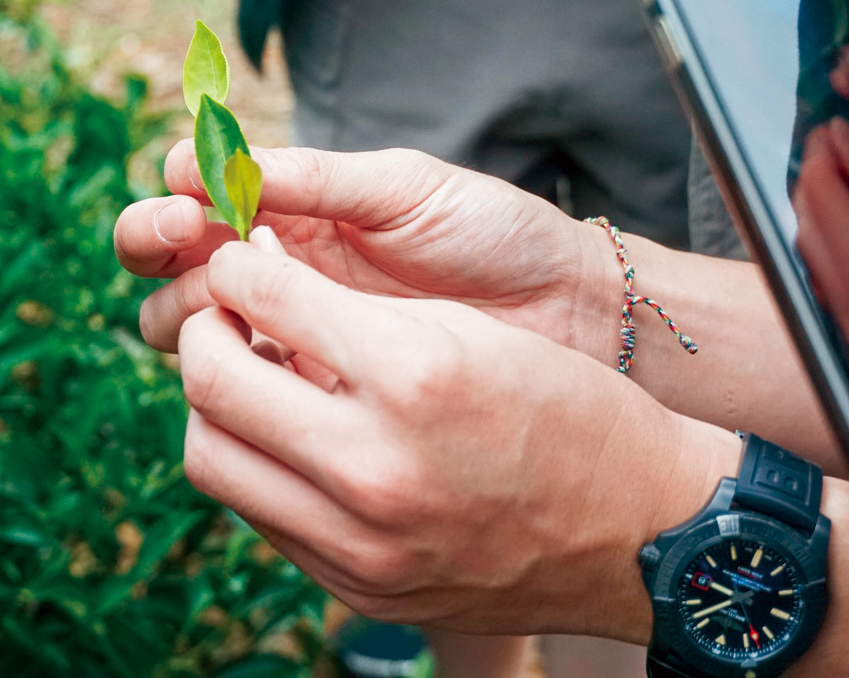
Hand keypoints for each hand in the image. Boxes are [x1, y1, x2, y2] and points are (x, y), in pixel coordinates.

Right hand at [114, 142, 611, 355]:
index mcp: (292, 209)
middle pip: (171, 264)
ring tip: (222, 300)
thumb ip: (309, 178)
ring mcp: (292, 333)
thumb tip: (199, 157)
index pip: (192, 201)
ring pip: (190, 327)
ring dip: (184, 307)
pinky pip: (248, 384)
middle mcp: (277, 270)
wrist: (567, 314)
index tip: (183, 200)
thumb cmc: (492, 235)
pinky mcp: (317, 391)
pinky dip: (234, 367)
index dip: (169, 200)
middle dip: (154, 244)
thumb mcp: (401, 189)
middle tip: (182, 236)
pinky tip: (265, 356)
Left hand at [175, 238, 739, 637]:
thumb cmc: (566, 406)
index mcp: (412, 374)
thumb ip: (348, 311)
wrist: (647, 533)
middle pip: (209, 382)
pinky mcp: (360, 589)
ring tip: (250, 375)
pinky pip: (261, 515)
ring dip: (214, 405)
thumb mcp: (463, 329)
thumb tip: (252, 287)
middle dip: (202, 328)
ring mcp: (363, 543)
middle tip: (224, 313)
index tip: (242, 258)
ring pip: (211, 457)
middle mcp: (375, 466)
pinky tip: (292, 437)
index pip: (260, 295)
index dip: (237, 264)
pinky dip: (257, 464)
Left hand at [794, 116, 848, 380]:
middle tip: (830, 150)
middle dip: (815, 185)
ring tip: (841, 182)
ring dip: (819, 217)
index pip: (821, 201)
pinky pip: (829, 285)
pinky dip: (833, 250)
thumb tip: (838, 142)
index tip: (825, 130)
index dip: (819, 158)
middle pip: (807, 230)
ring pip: (811, 259)